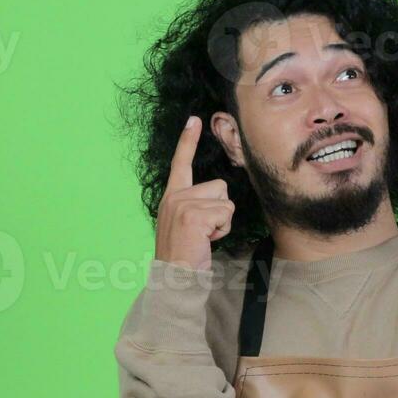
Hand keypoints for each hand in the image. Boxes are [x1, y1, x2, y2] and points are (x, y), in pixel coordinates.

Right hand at [155, 115, 233, 270]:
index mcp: (171, 197)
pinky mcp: (193, 214)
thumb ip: (195, 206)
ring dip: (222, 221)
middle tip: (203, 233)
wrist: (174, 278)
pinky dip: (222, 229)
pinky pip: (226, 213)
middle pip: (219, 186)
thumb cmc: (185, 256)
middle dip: (220, 210)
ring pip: (225, 200)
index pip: (180, 163)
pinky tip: (206, 241)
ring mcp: (182, 204)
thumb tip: (219, 199)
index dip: (187, 140)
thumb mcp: (185, 225)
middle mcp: (174, 197)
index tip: (193, 120)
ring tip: (204, 237)